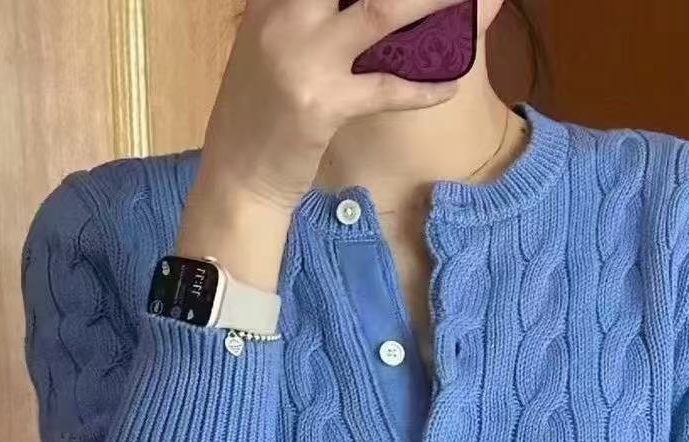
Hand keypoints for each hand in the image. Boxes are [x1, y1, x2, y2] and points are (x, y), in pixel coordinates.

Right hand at [191, 0, 464, 211]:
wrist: (238, 176)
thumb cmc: (263, 113)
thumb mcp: (273, 45)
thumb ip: (308, 14)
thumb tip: (370, 7)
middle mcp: (284, 14)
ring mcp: (303, 57)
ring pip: (381, 12)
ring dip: (433, 1)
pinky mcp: (322, 104)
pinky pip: (387, 89)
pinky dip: (424, 89)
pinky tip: (450, 85)